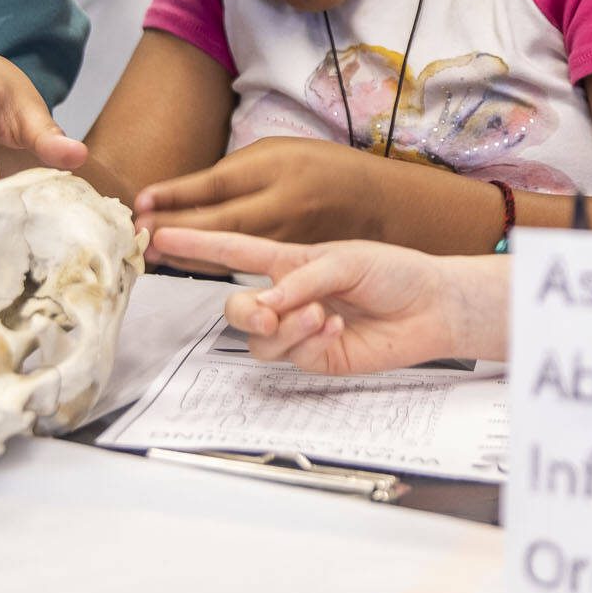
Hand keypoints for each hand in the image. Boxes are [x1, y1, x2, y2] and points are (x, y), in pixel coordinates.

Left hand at [135, 138, 390, 258]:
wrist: (379, 202)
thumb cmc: (323, 167)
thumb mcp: (278, 152)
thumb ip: (235, 173)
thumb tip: (186, 195)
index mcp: (280, 170)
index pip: (219, 184)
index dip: (178, 194)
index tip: (143, 201)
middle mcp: (285, 206)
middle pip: (221, 223)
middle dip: (176, 231)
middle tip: (137, 236)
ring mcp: (293, 239)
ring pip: (233, 252)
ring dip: (189, 253)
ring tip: (152, 251)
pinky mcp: (298, 263)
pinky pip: (250, 266)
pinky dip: (217, 264)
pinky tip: (190, 263)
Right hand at [149, 227, 511, 372]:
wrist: (432, 305)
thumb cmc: (394, 270)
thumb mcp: (343, 259)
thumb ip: (299, 279)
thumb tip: (264, 306)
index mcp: (288, 261)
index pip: (233, 252)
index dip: (197, 246)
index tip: (159, 234)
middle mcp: (288, 297)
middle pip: (236, 311)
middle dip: (241, 313)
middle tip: (264, 314)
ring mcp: (300, 330)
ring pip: (259, 342)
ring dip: (283, 328)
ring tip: (318, 315)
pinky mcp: (317, 358)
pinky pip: (292, 356)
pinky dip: (309, 340)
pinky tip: (335, 327)